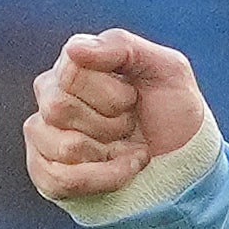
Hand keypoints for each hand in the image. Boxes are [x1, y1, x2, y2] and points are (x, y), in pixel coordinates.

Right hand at [24, 29, 215, 205]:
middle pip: (58, 108)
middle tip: (130, 125)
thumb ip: (122, 47)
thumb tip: (73, 49)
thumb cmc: (172, 110)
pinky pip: (59, 180)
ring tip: (126, 147)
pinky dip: (102, 179)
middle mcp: (50, 96)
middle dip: (111, 124)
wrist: (184, 159)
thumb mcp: (166, 69)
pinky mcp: (46, 173)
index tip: (134, 98)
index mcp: (73, 64)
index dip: (110, 94)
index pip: (70, 73)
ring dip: (109, 153)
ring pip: (64, 146)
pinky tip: (122, 171)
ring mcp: (44, 136)